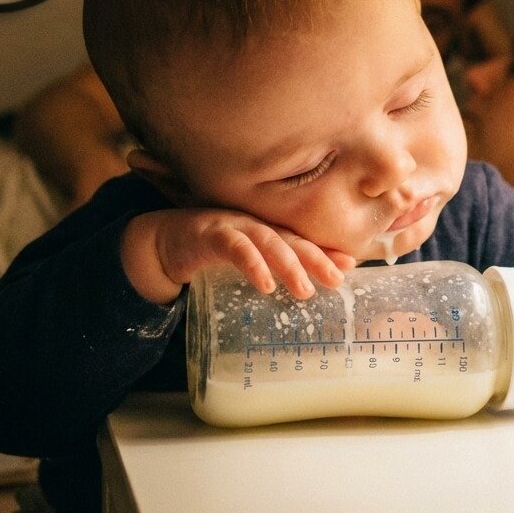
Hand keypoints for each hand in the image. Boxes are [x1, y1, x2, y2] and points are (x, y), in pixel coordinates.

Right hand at [121, 209, 355, 304]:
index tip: (351, 265)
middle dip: (316, 257)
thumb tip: (307, 287)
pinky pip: (234, 247)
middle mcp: (254, 223)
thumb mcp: (246, 260)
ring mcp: (232, 224)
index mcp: (266, 229)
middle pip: (291, 238)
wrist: (162, 240)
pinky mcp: (208, 234)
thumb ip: (272, 268)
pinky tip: (264, 284)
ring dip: (289, 264)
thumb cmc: (210, 250)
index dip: (325, 250)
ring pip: (267, 240)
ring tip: (305, 290)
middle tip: (337, 279)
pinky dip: (251, 264)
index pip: (301, 239)